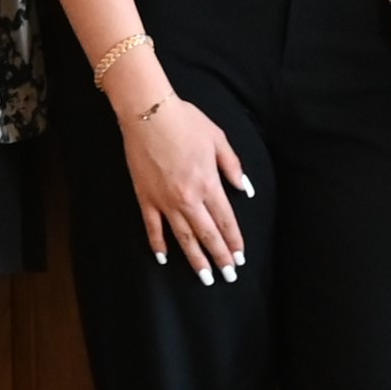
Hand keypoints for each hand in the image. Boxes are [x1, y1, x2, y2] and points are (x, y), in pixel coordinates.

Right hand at [121, 86, 256, 278]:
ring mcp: (164, 200)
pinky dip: (158, 244)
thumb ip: (233, 166)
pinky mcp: (146, 197)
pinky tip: (164, 258)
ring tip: (204, 277)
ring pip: (183, 237)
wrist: (149, 112)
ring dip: (195, 259)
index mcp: (208, 183)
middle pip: (207, 235)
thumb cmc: (185, 121)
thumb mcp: (218, 139)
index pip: (225, 220)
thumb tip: (244, 189)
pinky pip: (152, 227)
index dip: (233, 241)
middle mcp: (188, 197)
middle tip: (228, 276)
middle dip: (219, 258)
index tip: (239, 258)